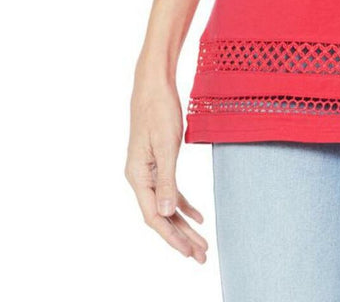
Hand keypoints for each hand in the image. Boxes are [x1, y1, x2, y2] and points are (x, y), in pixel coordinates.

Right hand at [125, 74, 208, 262]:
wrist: (153, 84)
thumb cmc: (158, 109)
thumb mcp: (166, 145)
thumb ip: (166, 180)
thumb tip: (164, 214)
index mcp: (138, 176)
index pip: (154, 217)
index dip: (172, 237)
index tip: (190, 252)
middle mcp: (140, 177)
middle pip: (161, 216)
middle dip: (181, 237)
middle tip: (201, 255)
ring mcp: (148, 170)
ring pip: (166, 206)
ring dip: (183, 224)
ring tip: (201, 243)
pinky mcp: (158, 161)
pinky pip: (170, 191)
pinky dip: (183, 204)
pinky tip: (197, 215)